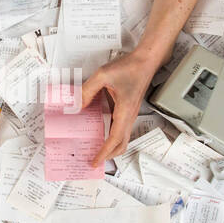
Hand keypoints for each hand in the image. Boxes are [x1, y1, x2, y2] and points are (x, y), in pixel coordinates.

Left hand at [80, 50, 159, 165]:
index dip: (105, 152)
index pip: (115, 138)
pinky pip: (120, 128)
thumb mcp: (103, 75)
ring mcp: (130, 113)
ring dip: (111, 147)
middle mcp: (129, 115)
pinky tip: (101, 131)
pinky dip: (111, 135)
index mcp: (124, 111)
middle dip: (109, 155)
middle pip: (121, 144)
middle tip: (95, 160)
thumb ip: (87, 90)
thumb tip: (78, 104)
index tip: (96, 161)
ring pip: (122, 137)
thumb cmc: (130, 67)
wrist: (145, 61)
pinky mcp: (128, 109)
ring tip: (97, 149)